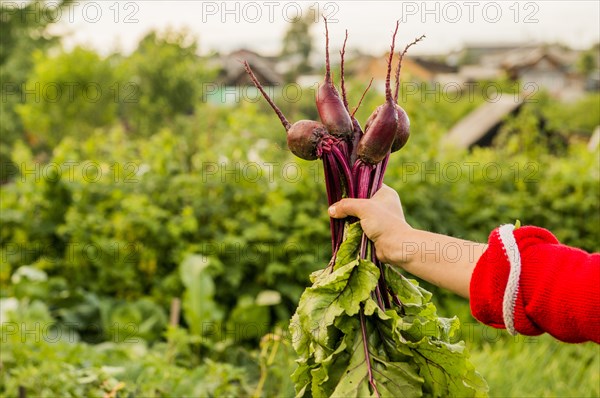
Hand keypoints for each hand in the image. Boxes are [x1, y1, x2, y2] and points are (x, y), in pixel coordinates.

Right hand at [328, 184, 485, 297]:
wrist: (401, 251)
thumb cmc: (389, 226)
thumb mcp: (364, 209)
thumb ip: (347, 206)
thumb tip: (330, 211)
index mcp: (385, 194)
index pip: (365, 188)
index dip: (352, 192)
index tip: (339, 196)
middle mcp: (385, 206)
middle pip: (361, 205)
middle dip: (349, 210)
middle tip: (335, 212)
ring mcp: (382, 224)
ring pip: (361, 220)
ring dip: (350, 225)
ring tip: (336, 225)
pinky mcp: (379, 239)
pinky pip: (362, 234)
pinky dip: (353, 236)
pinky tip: (344, 237)